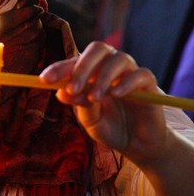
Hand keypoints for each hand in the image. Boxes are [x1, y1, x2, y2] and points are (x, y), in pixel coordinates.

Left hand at [41, 42, 167, 164]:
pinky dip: (127, 82)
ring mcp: (131, 74)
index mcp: (92, 73)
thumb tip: (61, 92)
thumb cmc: (110, 128)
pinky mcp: (149, 85)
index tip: (45, 79)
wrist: (137, 146)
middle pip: (98, 49)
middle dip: (82, 67)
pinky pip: (140, 74)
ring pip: (119, 59)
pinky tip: (116, 94)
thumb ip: (79, 104)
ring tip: (95, 98)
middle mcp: (111, 68)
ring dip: (103, 77)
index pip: (74, 62)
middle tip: (73, 88)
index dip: (59, 68)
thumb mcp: (90, 120)